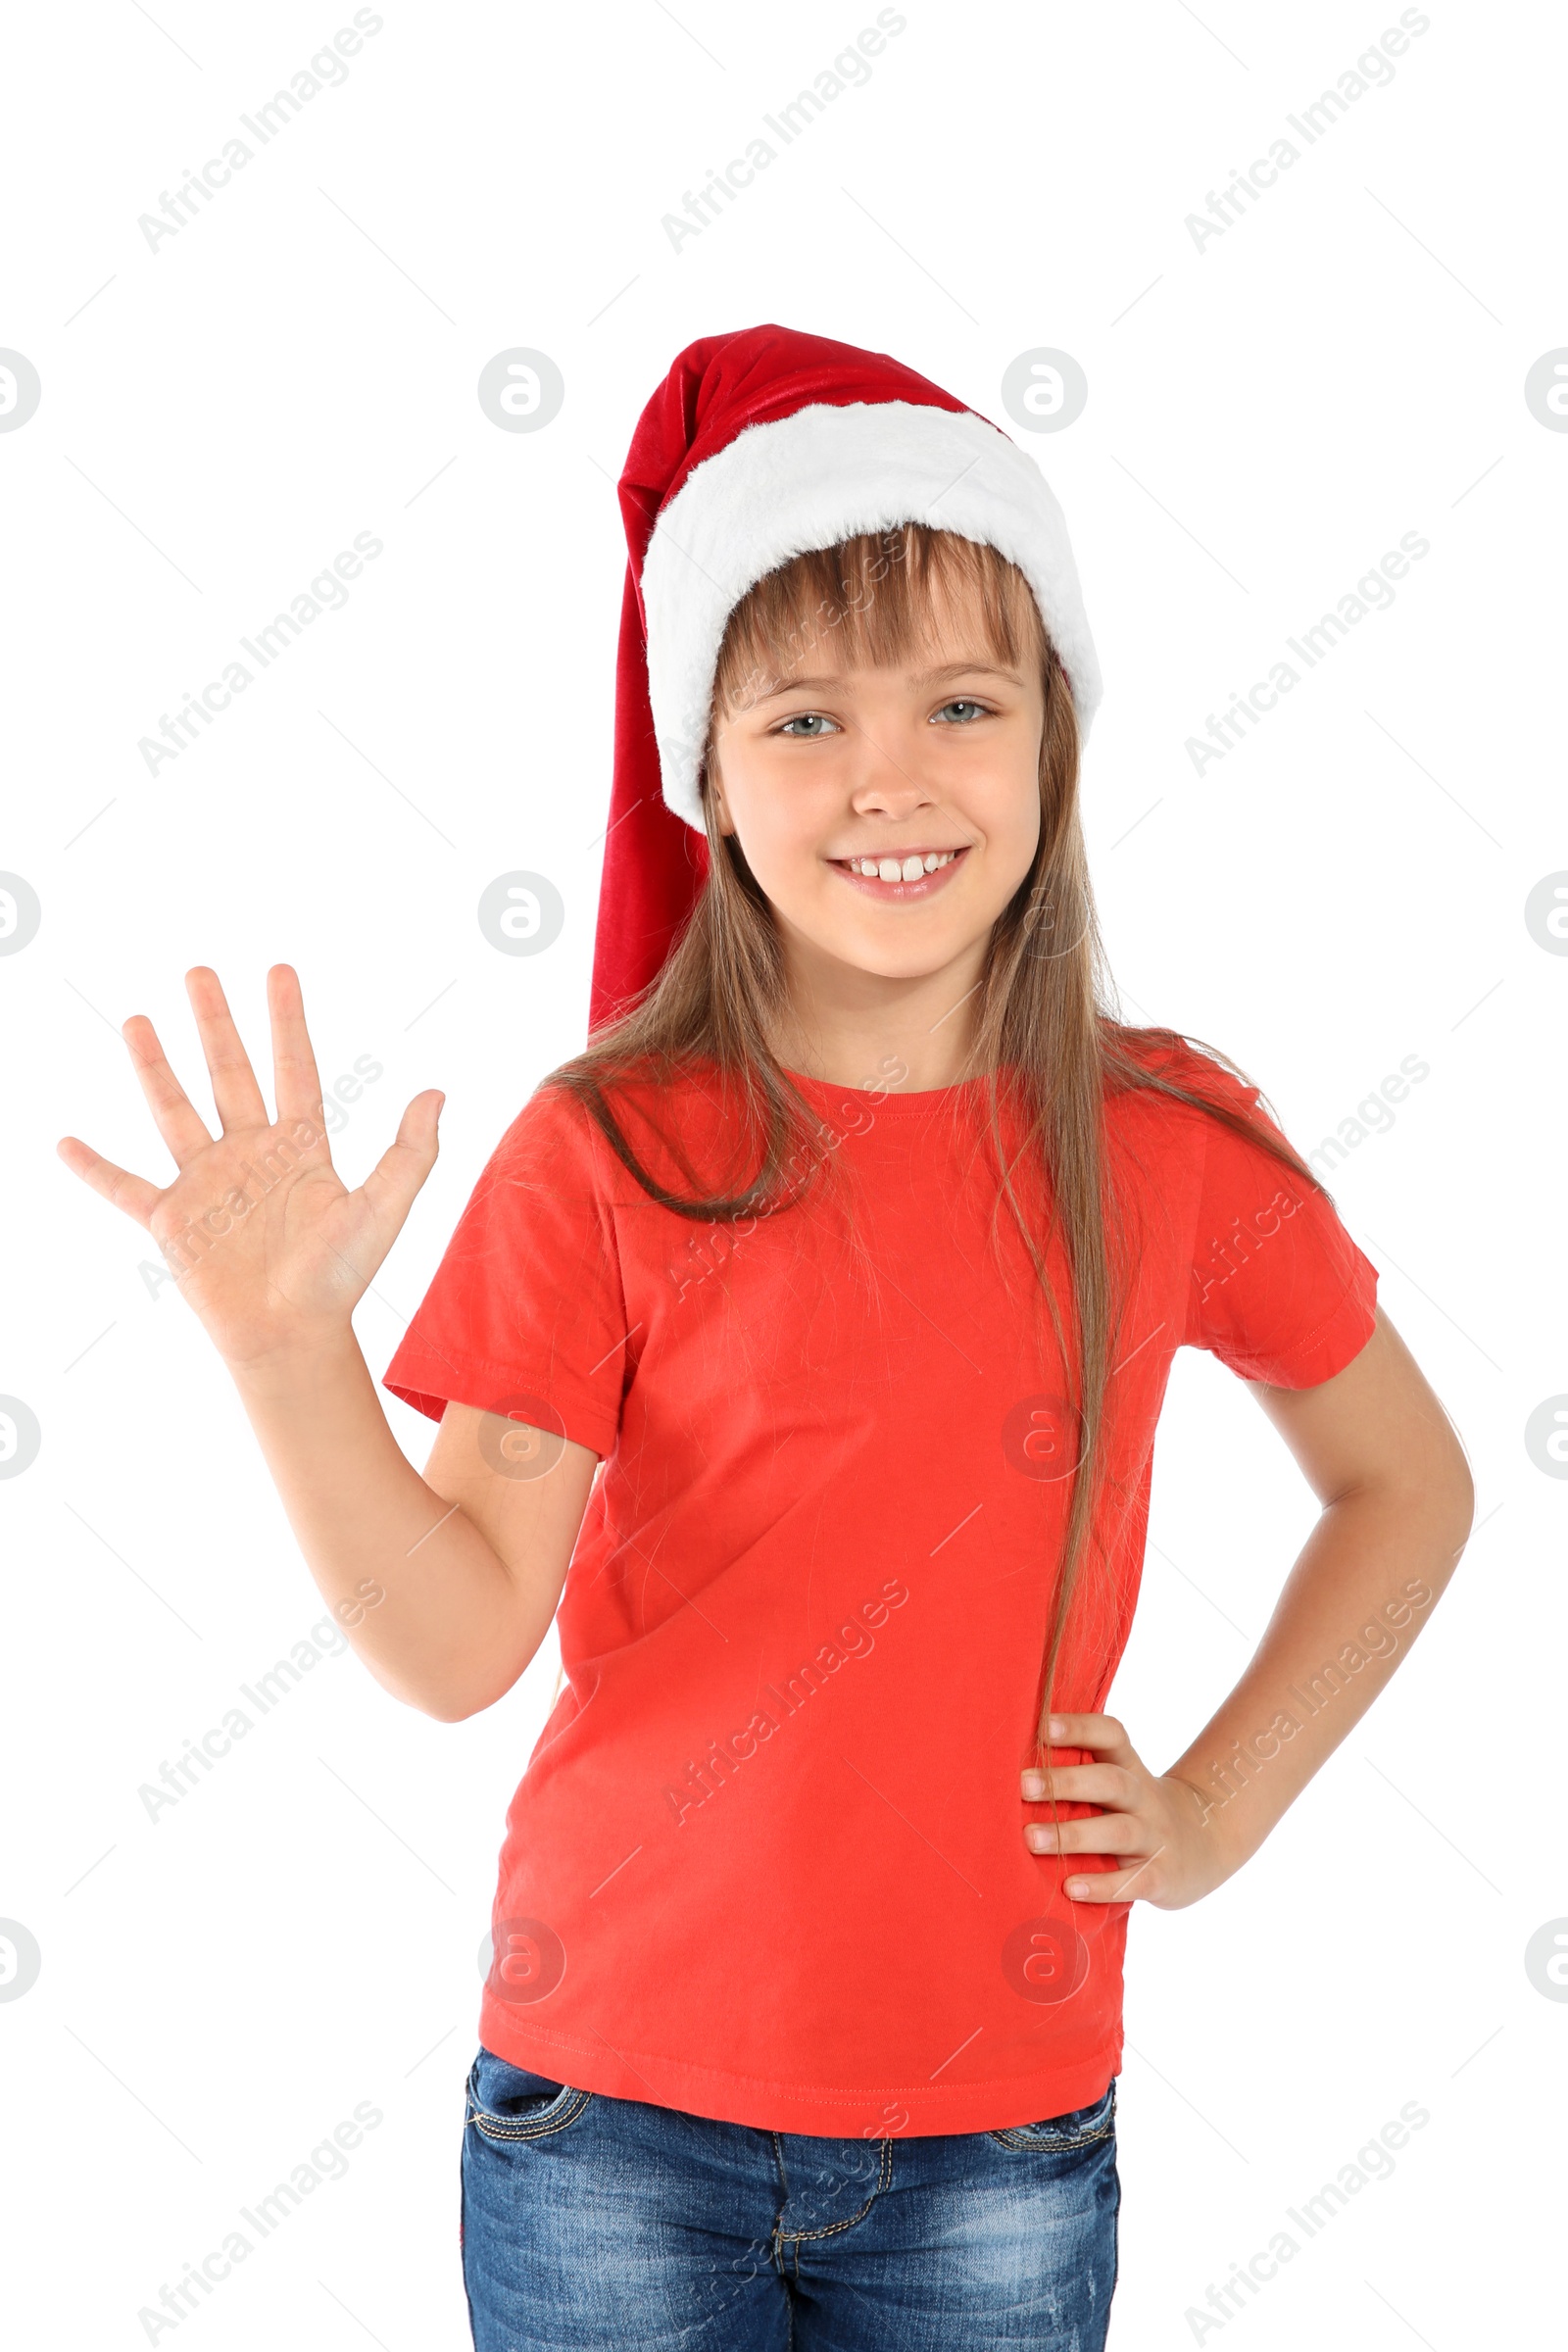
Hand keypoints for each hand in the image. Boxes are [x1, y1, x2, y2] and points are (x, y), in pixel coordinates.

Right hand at [58, 964, 442, 1372]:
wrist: (295, 1335)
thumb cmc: (342, 1278)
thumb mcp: (384, 1210)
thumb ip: (410, 1154)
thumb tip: (436, 1092)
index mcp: (301, 1147)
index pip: (293, 1068)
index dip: (287, 1020)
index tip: (279, 971)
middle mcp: (250, 1155)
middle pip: (228, 1074)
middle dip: (214, 1023)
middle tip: (198, 971)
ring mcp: (207, 1184)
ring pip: (174, 1111)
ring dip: (153, 1066)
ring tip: (135, 1019)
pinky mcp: (172, 1220)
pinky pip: (124, 1188)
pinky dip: (93, 1168)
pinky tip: (64, 1142)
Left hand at [1019, 1712, 1236, 1910]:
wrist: (1203, 1846)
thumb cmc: (1134, 1810)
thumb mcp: (1119, 1782)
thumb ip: (1079, 1771)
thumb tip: (1006, 1764)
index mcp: (1129, 1767)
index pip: (1110, 1735)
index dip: (1079, 1727)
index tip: (1042, 1726)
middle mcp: (1143, 1797)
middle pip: (1110, 1781)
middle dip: (1066, 1782)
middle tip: (1023, 1785)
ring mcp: (1155, 1837)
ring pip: (1117, 1831)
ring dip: (1071, 1835)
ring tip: (1030, 1839)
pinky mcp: (1161, 1876)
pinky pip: (1133, 1881)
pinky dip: (1102, 1885)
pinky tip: (1070, 1887)